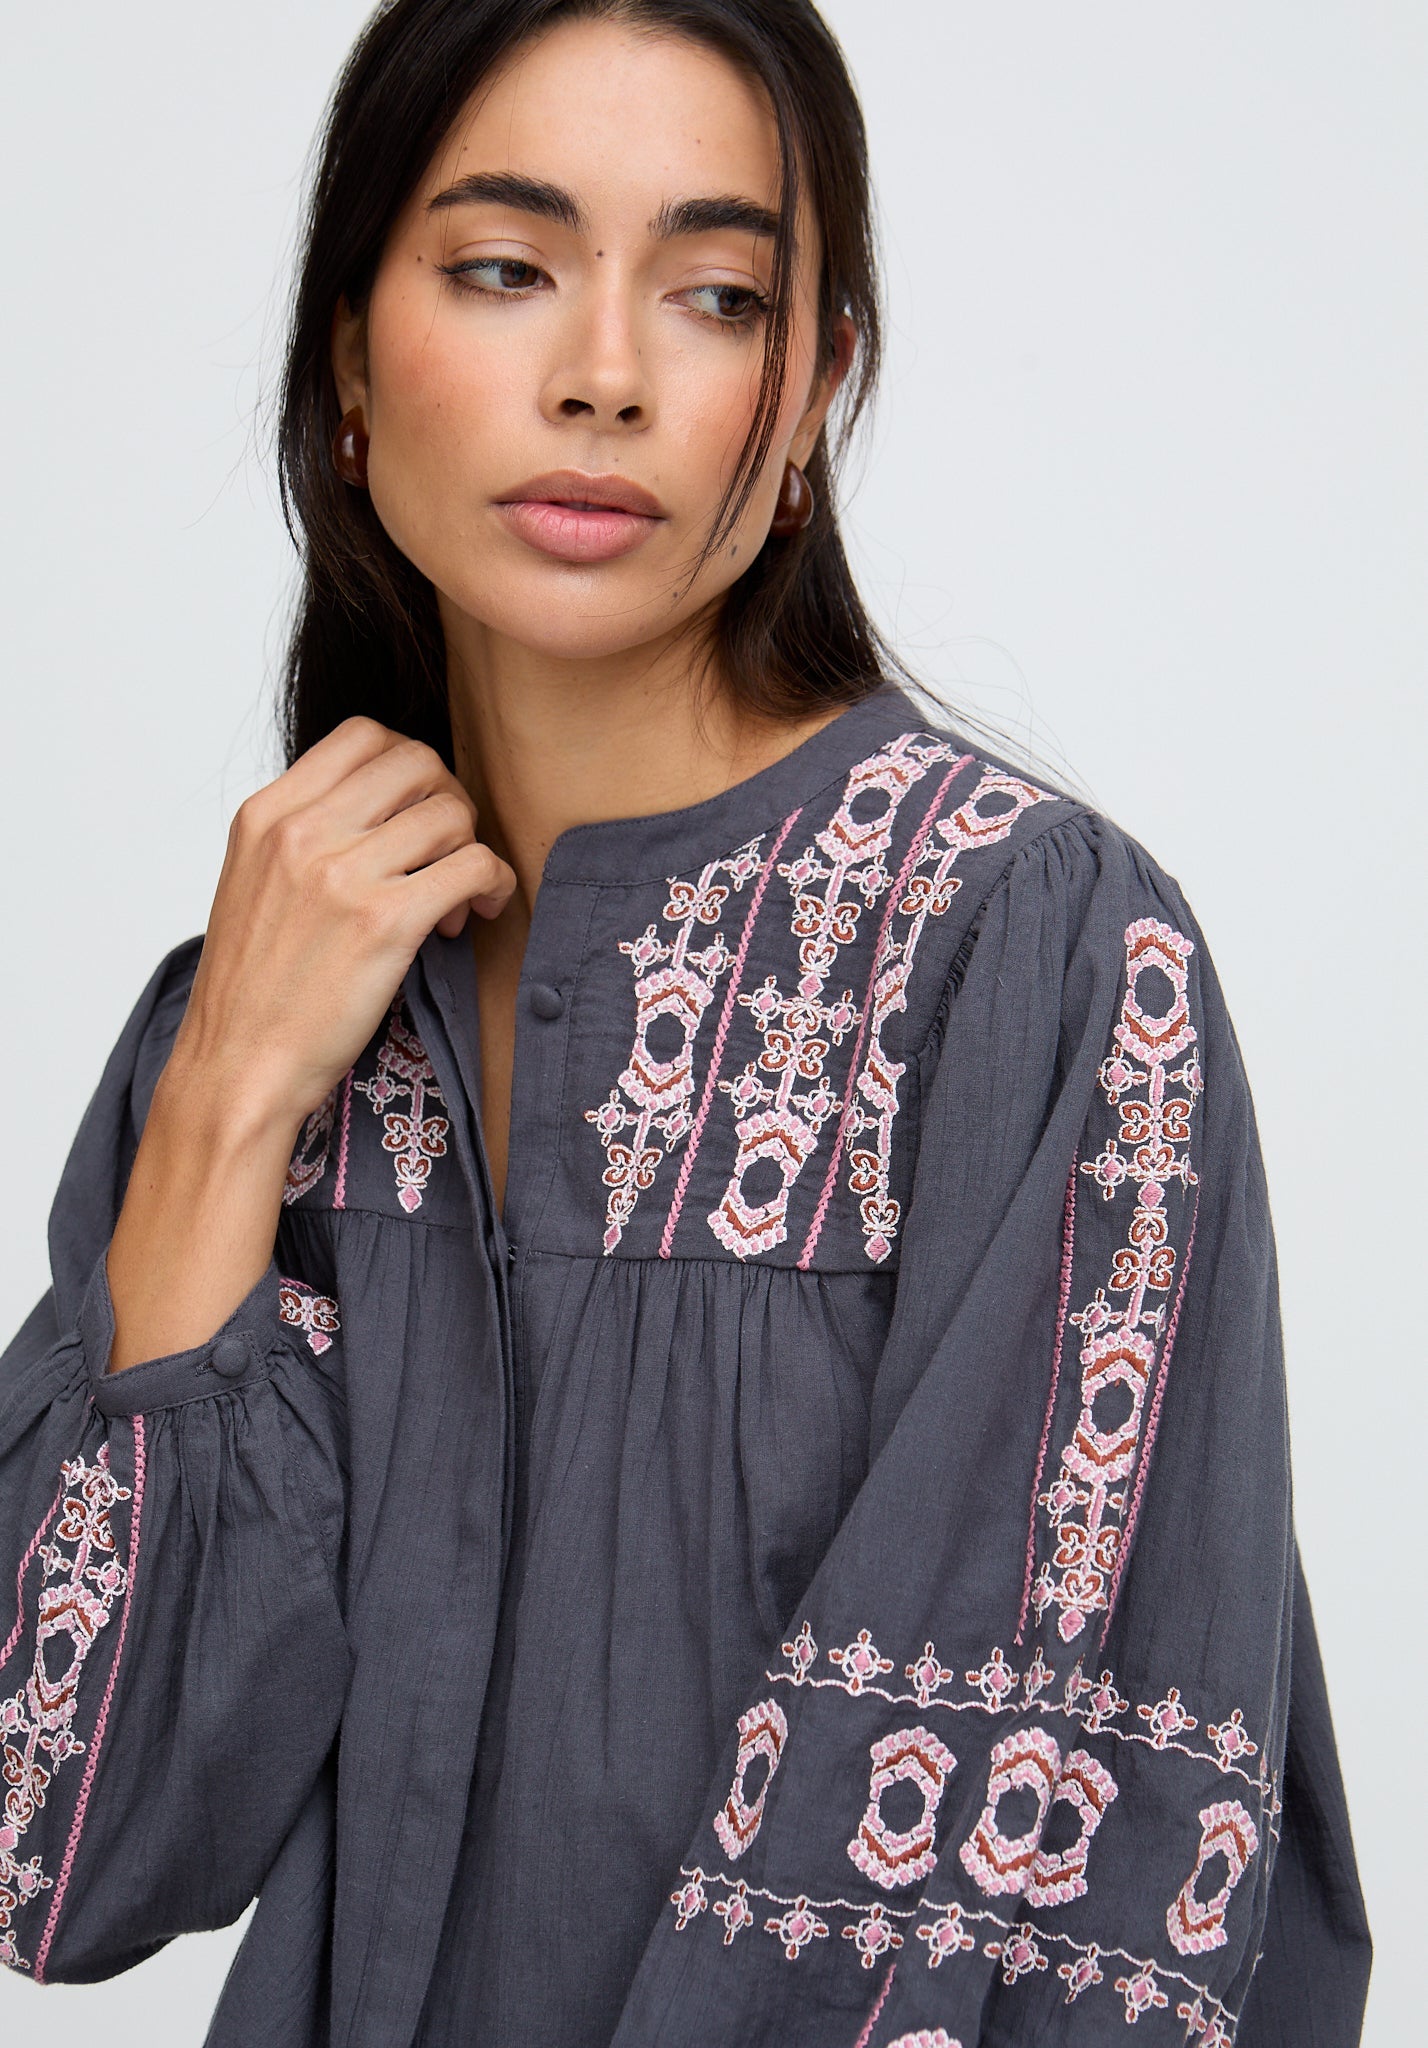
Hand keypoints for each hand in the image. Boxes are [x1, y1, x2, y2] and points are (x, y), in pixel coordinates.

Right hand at [168, 716, 516, 1132]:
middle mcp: (303, 831)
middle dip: (450, 802)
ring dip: (471, 852)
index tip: (416, 814)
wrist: (238, 1066)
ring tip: (455, 902)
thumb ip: (306, 834)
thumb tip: (385, 809)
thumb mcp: (255, 882)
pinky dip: (493, 885)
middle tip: (448, 854)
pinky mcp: (384, 922)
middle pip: (418, 762)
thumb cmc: (255, 989)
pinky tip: (477, 914)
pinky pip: (474, 866)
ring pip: (452, 813)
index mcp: (268, 813)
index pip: (365, 735)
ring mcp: (342, 873)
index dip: (411, 768)